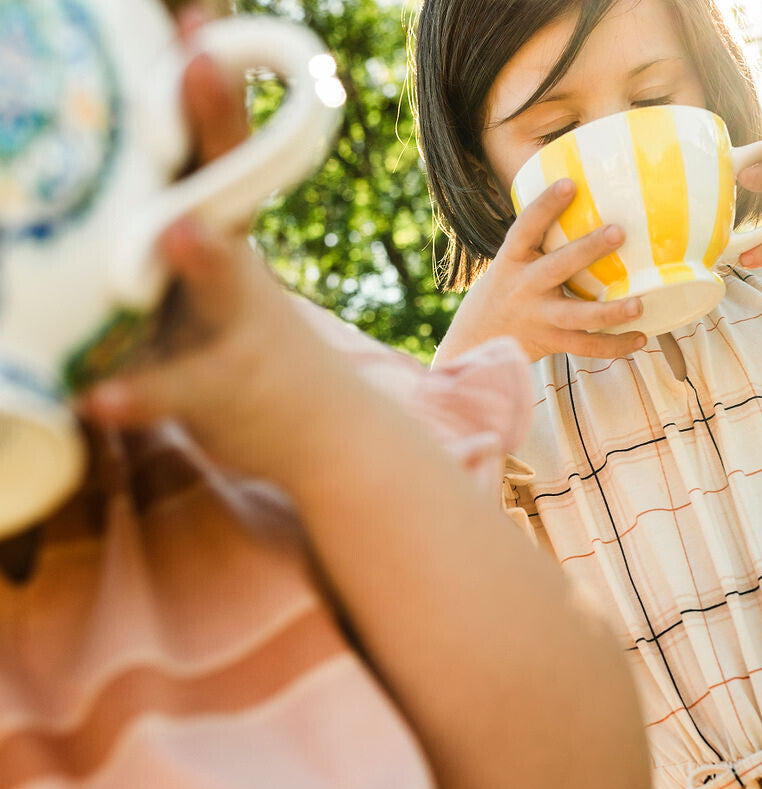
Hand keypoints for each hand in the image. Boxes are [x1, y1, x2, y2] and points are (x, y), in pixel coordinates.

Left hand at [75, 10, 334, 489]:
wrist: (319, 426)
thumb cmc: (242, 330)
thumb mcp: (217, 261)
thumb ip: (181, 203)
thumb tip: (140, 121)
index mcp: (225, 222)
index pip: (217, 137)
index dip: (207, 76)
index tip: (196, 15)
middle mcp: (237, 260)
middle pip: (228, 185)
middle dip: (218, 122)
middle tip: (201, 56)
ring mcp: (234, 325)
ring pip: (222, 287)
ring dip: (203, 260)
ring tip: (178, 233)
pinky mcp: (218, 389)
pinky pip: (175, 390)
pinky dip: (137, 394)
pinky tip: (95, 397)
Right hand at [442, 180, 647, 363]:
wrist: (475, 342)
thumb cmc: (505, 292)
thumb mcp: (510, 264)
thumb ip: (540, 243)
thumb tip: (588, 202)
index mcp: (511, 261)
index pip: (525, 228)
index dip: (545, 206)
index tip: (569, 185)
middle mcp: (524, 288)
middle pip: (557, 268)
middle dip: (587, 250)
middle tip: (618, 232)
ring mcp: (539, 318)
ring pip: (577, 316)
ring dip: (609, 312)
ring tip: (638, 305)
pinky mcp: (551, 342)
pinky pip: (586, 346)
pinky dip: (614, 345)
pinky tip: (640, 337)